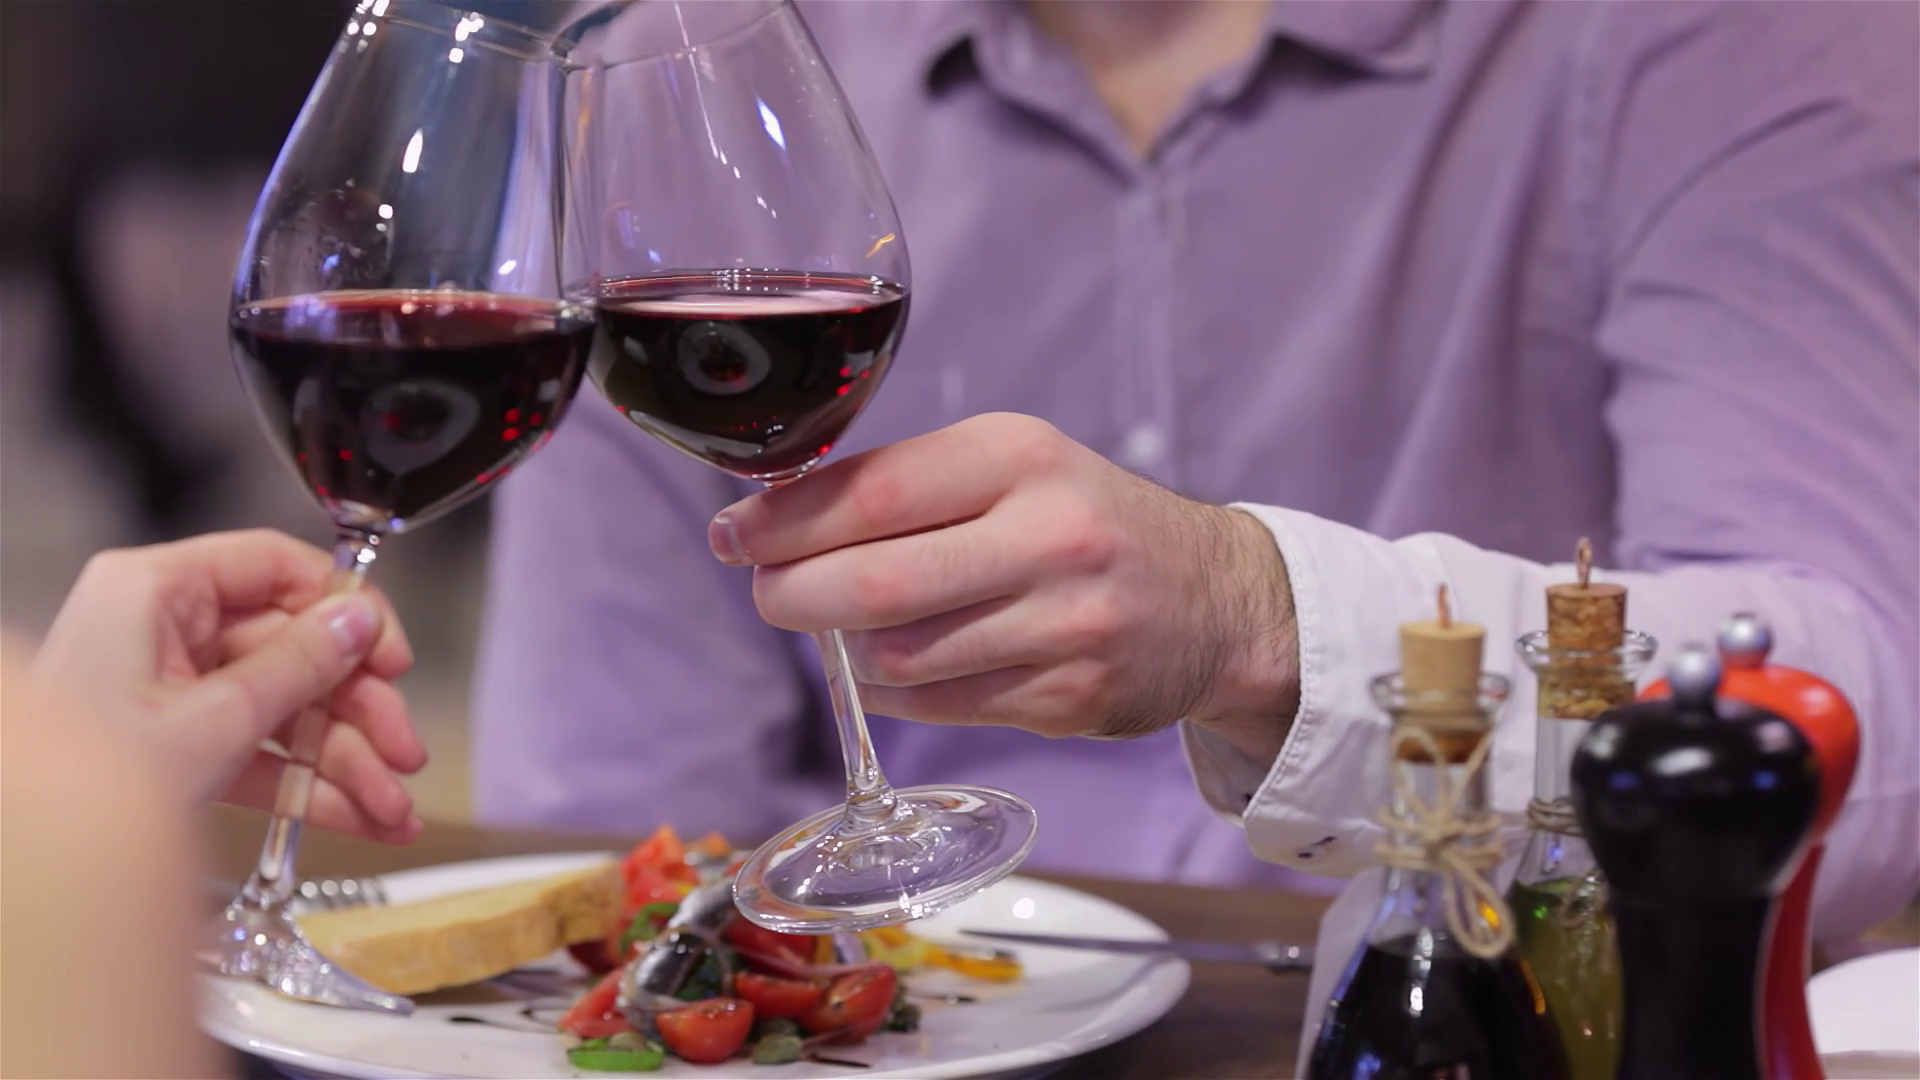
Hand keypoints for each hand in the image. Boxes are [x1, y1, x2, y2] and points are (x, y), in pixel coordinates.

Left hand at [33, 529, 425, 841]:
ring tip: (392, 809)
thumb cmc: (80, 790)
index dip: (344, 606)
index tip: (388, 655)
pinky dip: (308, 785)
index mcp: (155, 593)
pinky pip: (260, 749)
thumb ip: (294, 667)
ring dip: (346, 761)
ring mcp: (171, 688)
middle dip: (358, 712)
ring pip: (285, 709)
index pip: (274, 567)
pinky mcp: (176, 739)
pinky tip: (360, 817)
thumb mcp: (209, 722)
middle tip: (404, 751)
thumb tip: (356, 618)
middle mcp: (163, 631)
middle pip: (293, 649)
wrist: (26, 871)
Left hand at [708, 413, 1299, 740]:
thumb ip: (905, 486)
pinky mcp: (1072, 699)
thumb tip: (768, 520)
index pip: (868, 492)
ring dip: (850, 652)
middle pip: (872, 585)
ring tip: (853, 629)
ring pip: (899, 658)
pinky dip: (896, 693)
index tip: (732, 537)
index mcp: (1019, 456)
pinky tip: (902, 668)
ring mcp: (1066, 625)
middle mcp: (1048, 536)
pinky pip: (940, 707)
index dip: (780, 522)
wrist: (1217, 599)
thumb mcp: (1013, 466)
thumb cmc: (1082, 520)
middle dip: (792, 597)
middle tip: (770, 595)